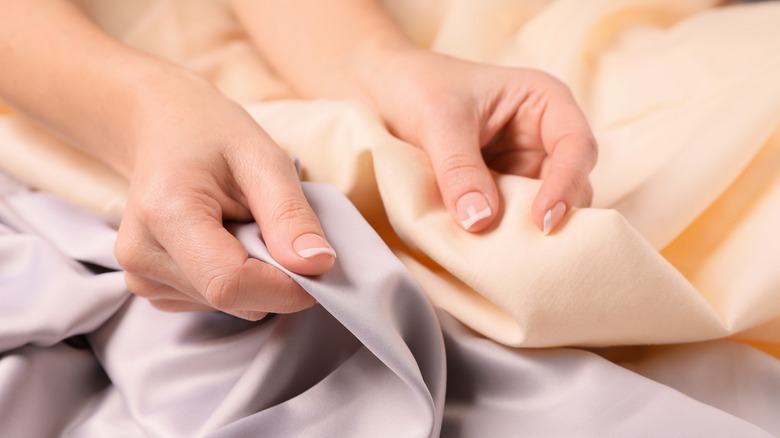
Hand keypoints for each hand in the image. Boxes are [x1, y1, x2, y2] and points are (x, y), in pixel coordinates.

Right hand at [114, 69, 335, 319]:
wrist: (163, 128)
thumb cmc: (213, 135)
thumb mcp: (263, 159)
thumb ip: (290, 214)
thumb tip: (317, 265)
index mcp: (165, 213)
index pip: (231, 283)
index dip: (286, 287)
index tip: (318, 264)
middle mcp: (140, 255)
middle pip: (233, 299)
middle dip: (276, 278)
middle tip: (277, 228)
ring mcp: (140, 277)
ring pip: (230, 305)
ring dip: (257, 277)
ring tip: (243, 225)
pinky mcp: (149, 288)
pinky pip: (216, 303)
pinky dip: (238, 280)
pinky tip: (225, 241)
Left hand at [360, 50, 596, 233]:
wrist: (385, 92)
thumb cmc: (419, 88)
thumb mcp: (438, 121)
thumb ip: (459, 169)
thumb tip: (481, 221)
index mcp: (545, 103)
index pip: (576, 146)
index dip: (566, 184)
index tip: (542, 221)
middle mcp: (544, 137)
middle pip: (572, 183)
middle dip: (555, 216)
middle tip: (530, 252)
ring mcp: (526, 166)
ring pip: (546, 207)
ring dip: (530, 232)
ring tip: (508, 256)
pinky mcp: (503, 191)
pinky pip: (515, 219)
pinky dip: (506, 236)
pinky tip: (491, 251)